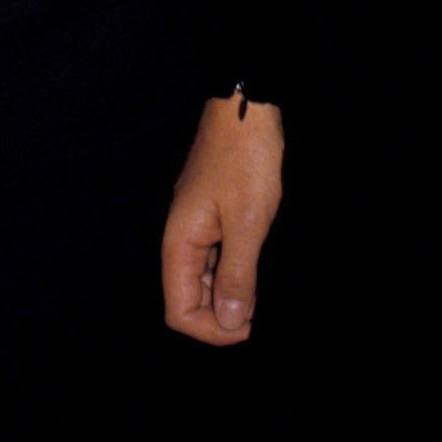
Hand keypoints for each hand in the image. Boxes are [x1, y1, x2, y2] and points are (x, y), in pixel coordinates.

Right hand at [161, 93, 284, 346]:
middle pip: (189, 300)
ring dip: (230, 294)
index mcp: (179, 244)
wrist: (246, 111)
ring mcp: (194, 228)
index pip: (179, 312)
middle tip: (259, 312)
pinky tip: (257, 266)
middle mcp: (180, 240)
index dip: (211, 330)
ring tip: (262, 290)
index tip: (247, 326)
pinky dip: (233, 271)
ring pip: (203, 281)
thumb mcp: (248, 224)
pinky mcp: (210, 217)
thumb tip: (228, 322)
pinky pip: (214, 258)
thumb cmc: (246, 161)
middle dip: (221, 316)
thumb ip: (237, 275)